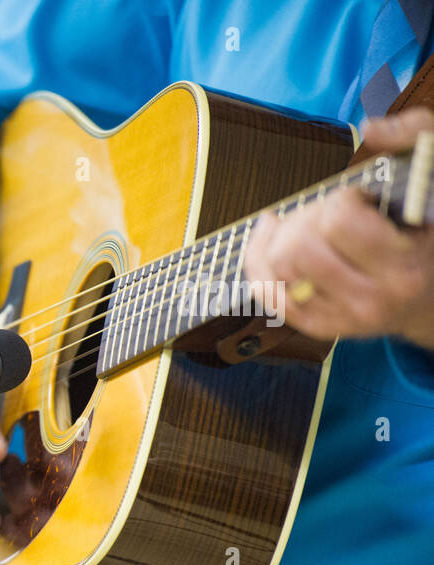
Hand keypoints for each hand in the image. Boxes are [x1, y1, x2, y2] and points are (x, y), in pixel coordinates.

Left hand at [243, 108, 433, 350]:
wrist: (433, 293)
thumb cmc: (427, 226)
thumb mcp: (431, 175)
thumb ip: (414, 136)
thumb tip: (372, 126)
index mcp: (404, 263)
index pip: (339, 221)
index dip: (340, 199)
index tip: (357, 198)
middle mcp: (373, 298)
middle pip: (298, 248)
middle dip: (305, 218)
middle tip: (326, 211)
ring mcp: (342, 318)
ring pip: (275, 269)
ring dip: (279, 238)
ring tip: (302, 224)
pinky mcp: (319, 326)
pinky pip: (266, 292)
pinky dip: (260, 261)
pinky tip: (272, 239)